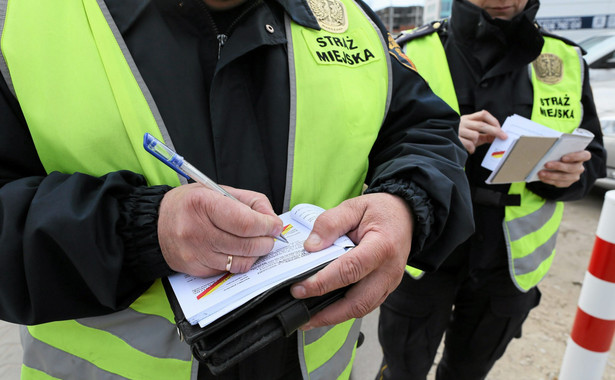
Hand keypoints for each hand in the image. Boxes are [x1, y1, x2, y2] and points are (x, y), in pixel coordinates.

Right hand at [157, 183, 282, 276]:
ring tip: (258, 244)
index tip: (275, 225)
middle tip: (271, 236)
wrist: (156, 225)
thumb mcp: (218, 191)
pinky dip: (240, 262)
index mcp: (203, 203)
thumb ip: (249, 201)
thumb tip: (272, 219)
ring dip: (257, 254)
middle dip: (266, 241)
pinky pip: (228, 270)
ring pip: (240, 261)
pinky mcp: (195, 269)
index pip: (245, 222)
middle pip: (246, 244)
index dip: (267, 226)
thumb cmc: (190, 205)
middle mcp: (196, 230)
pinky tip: (239, 251)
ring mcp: (195, 253)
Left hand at [290, 193, 412, 329]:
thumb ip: (330, 223)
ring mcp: (390, 282)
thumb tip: (310, 247)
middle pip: (358, 301)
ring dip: (335, 317)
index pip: (350, 270)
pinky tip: (327, 310)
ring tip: (311, 319)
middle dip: (328, 312)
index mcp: (382, 246)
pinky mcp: (385, 289)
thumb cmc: (381, 211)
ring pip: (362, 309)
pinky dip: (345, 311)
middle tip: (303, 314)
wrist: (405, 216)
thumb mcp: (354, 207)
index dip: (323, 282)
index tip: (300, 288)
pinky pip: (365, 306)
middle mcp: (389, 270)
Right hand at [459, 110, 506, 153]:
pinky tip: (469, 149)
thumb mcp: (474, 134)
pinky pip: (469, 144)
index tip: (500, 128)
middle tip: (503, 137)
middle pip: (482, 125)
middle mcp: (463, 122)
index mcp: (468, 118)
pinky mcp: (455, 139)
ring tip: (473, 144)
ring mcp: (458, 130)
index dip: (493, 120)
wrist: (445, 142)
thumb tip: (498, 137)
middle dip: (495, 131)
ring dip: (477, 142)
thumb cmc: (462, 138)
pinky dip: (472, 148)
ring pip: (475, 135)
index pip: (483, 114)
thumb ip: (486, 135)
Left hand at [537, 150, 590, 187]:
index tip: (563, 157)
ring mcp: (574, 176)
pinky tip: (542, 177)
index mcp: (582, 156)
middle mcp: (580, 167)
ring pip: (564, 177)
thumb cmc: (561, 154)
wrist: (560, 165)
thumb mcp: (562, 150)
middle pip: (572, 168)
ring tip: (541, 173)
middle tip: (546, 164)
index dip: (575, 156)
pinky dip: (549, 180)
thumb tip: (547, 150)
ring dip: (551, 175)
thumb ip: (560, 149)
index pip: (585, 156)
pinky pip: (559, 183)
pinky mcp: (568, 183)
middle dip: (558, 166)